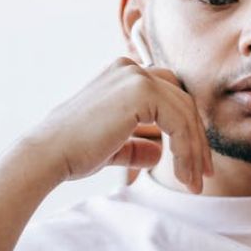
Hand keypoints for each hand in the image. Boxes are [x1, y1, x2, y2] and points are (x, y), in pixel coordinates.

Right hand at [25, 57, 212, 192]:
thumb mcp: (112, 146)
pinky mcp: (141, 90)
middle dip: (197, 140)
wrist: (48, 155)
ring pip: (186, 111)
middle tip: (202, 175)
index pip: (169, 97)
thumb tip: (158, 152)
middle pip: (183, 100)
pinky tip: (183, 174)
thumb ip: (135, 144)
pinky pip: (179, 121)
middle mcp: (130, 68)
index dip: (186, 129)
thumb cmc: (73, 153)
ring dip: (194, 150)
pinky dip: (186, 150)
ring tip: (194, 183)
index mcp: (122, 74)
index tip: (193, 165)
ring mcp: (136, 75)